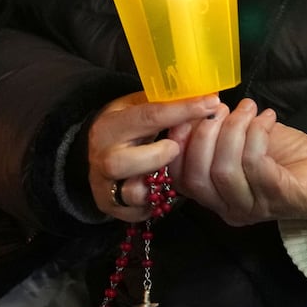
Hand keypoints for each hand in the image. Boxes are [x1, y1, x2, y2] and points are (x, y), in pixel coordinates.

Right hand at [88, 92, 218, 220]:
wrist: (96, 153)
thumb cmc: (126, 128)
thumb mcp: (136, 107)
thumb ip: (163, 103)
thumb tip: (205, 93)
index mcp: (110, 125)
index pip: (148, 115)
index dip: (183, 110)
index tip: (211, 103)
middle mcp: (102, 156)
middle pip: (121, 162)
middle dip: (157, 156)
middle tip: (175, 148)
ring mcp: (104, 184)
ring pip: (130, 192)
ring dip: (155, 184)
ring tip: (164, 174)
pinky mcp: (111, 206)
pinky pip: (135, 212)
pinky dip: (152, 205)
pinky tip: (159, 191)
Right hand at [170, 99, 306, 225]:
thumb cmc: (286, 156)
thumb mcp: (244, 141)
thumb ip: (217, 133)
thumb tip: (195, 110)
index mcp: (216, 197)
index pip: (180, 179)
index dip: (178, 144)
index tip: (189, 112)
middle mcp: (230, 208)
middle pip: (197, 177)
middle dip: (204, 135)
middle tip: (220, 108)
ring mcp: (253, 207)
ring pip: (224, 169)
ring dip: (234, 129)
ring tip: (249, 109)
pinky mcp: (278, 198)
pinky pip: (254, 163)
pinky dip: (256, 133)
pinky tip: (267, 118)